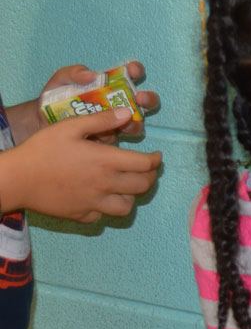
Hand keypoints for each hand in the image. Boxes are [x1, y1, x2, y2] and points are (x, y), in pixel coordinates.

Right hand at [0, 108, 161, 221]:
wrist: (16, 178)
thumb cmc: (41, 149)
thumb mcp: (69, 127)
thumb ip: (101, 120)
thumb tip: (126, 113)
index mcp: (106, 162)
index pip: (145, 164)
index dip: (155, 160)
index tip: (156, 156)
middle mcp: (105, 185)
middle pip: (142, 186)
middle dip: (149, 176)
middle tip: (145, 170)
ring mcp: (94, 203)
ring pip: (127, 206)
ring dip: (131, 196)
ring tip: (125, 185)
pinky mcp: (81, 215)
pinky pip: (103, 216)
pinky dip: (107, 208)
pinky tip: (101, 197)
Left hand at [38, 61, 160, 140]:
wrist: (41, 124)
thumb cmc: (54, 99)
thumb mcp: (60, 81)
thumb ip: (73, 73)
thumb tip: (92, 75)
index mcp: (111, 86)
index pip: (131, 74)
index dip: (136, 71)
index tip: (132, 72)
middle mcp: (119, 104)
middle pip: (145, 101)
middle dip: (148, 99)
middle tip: (139, 98)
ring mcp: (116, 123)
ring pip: (137, 123)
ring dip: (136, 122)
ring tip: (126, 123)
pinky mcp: (109, 139)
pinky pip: (120, 141)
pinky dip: (117, 138)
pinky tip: (107, 136)